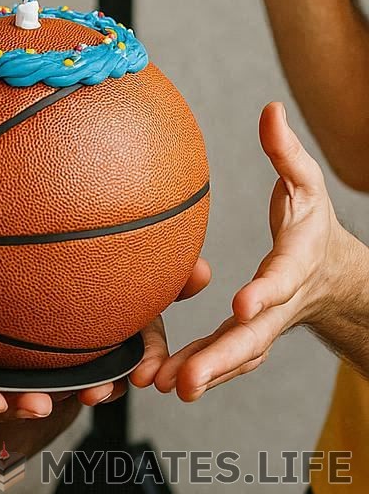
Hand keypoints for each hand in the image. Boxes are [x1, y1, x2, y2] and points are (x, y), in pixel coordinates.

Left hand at [152, 103, 347, 400]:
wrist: (334, 276)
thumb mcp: (306, 185)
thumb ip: (287, 153)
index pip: (281, 280)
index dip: (264, 293)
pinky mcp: (244, 336)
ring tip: (163, 386)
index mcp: (295, 264)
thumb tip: (271, 107)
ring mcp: (262, 326)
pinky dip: (194, 370)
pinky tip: (157, 380)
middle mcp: (278, 303)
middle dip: (220, 359)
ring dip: (201, 373)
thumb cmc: (312, 223)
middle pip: (252, 337)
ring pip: (234, 357)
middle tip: (187, 379)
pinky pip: (221, 358)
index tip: (243, 303)